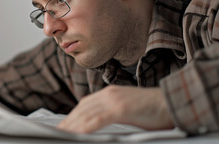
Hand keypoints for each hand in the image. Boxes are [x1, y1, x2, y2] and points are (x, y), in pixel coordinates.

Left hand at [57, 85, 173, 132]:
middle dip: (68, 121)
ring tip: (61, 134)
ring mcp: (113, 100)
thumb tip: (100, 122)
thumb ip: (112, 112)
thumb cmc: (152, 109)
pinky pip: (97, 120)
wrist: (171, 102)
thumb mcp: (127, 108)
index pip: (84, 105)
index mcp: (109, 93)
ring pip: (86, 114)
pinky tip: (76, 133)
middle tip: (57, 131)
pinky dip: (85, 127)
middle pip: (81, 109)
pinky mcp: (120, 108)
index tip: (63, 125)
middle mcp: (108, 94)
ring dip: (71, 125)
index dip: (72, 116)